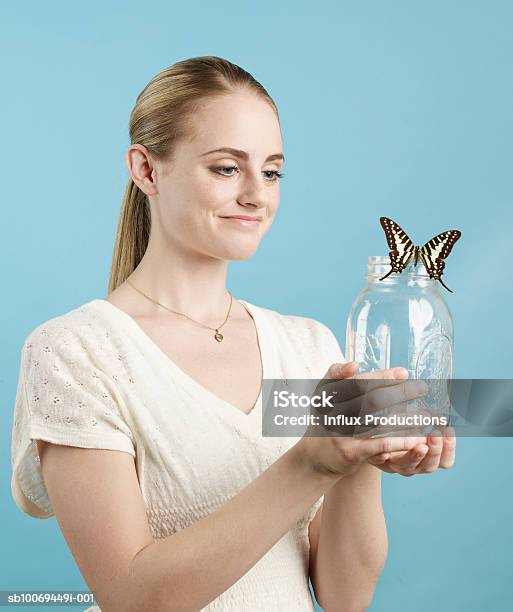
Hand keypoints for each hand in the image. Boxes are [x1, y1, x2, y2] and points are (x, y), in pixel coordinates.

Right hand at [297, 362, 429, 477]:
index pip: (359, 382)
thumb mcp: (323, 397)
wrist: (313, 458)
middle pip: (371, 400)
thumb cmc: (326, 422)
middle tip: (422, 388)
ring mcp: (341, 434)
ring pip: (378, 422)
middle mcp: (333, 413)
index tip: (404, 373)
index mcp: (327, 394)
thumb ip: (337, 377)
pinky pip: (380, 445)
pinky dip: (399, 441)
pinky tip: (415, 439)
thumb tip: (356, 364)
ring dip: (405, 418)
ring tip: (425, 414)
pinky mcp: (351, 453)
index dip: (382, 377)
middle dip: (399, 393)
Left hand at [367, 426, 456, 475]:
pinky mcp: (377, 460)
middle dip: (434, 451)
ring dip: (414, 456)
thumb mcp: (415, 426)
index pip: (445, 461)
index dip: (449, 449)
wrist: (373, 443)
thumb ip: (424, 418)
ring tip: (420, 445)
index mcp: (426, 459)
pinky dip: (383, 457)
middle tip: (436, 435)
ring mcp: (395, 465)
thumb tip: (428, 392)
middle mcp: (413, 466)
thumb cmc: (400, 432)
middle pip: (429, 466)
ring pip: (407, 467)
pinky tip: (385, 452)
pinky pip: (379, 460)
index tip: (449, 430)